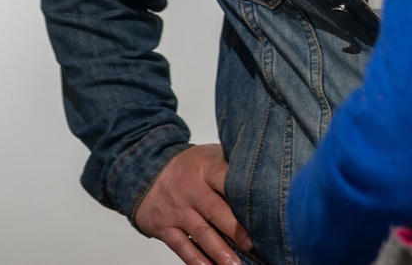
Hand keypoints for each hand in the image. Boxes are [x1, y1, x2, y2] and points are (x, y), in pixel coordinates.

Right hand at [135, 143, 252, 264]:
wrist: (144, 171)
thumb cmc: (187, 166)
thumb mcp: (208, 156)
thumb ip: (231, 165)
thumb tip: (266, 176)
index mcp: (205, 167)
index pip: (226, 178)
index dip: (244, 193)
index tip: (263, 209)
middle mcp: (190, 188)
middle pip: (215, 210)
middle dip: (235, 229)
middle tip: (252, 244)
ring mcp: (176, 209)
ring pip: (201, 232)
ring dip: (219, 251)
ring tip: (235, 264)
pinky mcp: (164, 227)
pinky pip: (182, 246)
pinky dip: (197, 260)